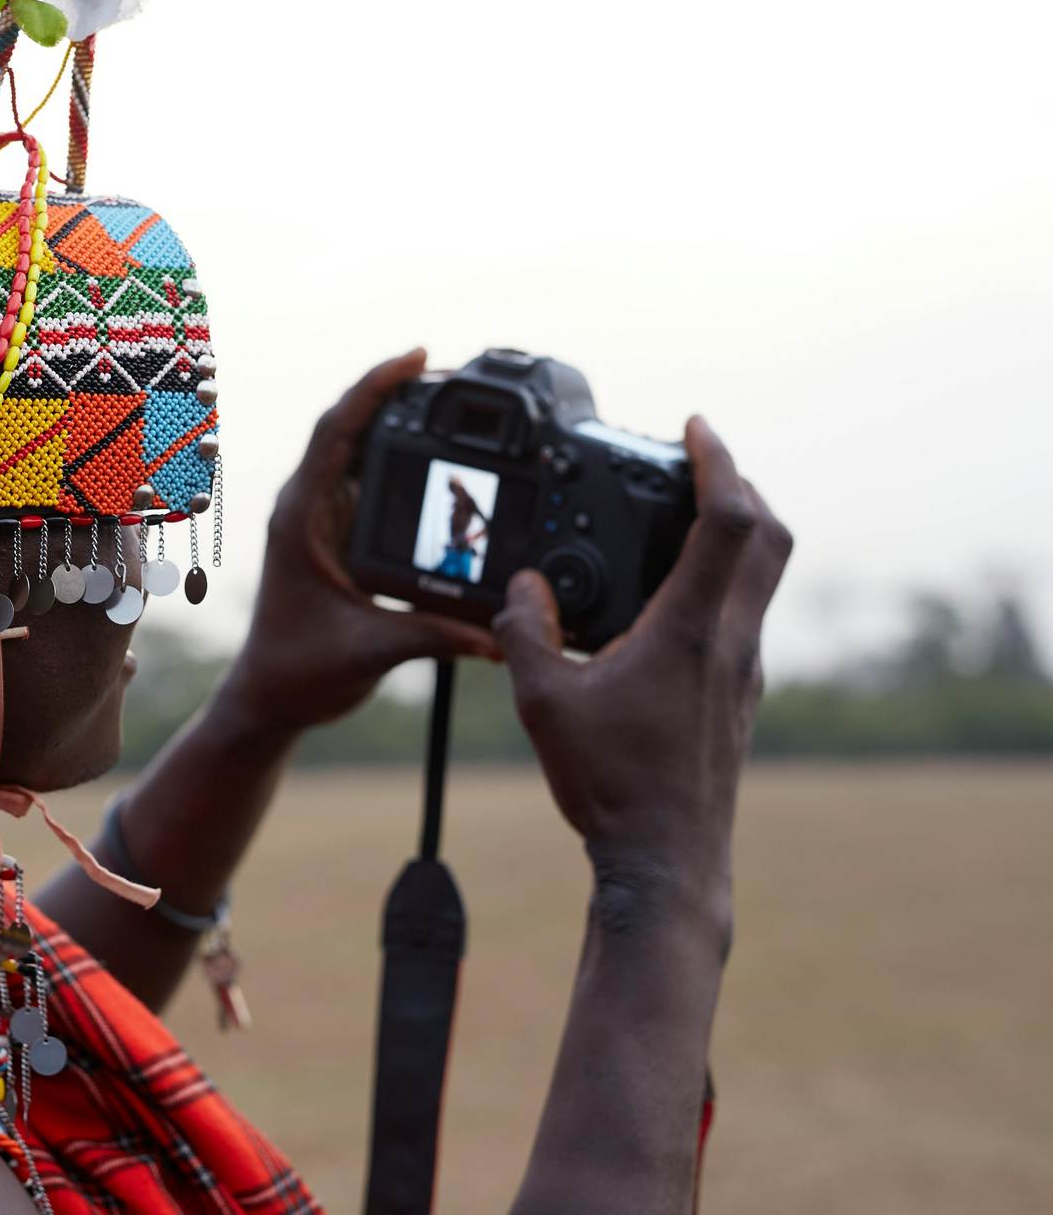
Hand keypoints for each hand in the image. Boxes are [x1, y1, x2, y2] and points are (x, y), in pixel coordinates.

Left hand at [223, 349, 500, 731]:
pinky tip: (432, 455)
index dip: (374, 387)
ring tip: (448, 401)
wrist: (270, 699)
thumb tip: (498, 633)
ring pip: (357, 452)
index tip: (417, 358)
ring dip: (396, 424)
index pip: (335, 430)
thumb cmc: (298, 673)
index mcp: (301, 518)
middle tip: (450, 374)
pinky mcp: (335, 536)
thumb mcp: (371, 650)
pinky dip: (398, 461)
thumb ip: (434, 635)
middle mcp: (306, 508)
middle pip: (349, 428)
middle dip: (396, 394)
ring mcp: (319, 519)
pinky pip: (366, 482)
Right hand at [494, 417, 792, 913]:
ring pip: (762, 578)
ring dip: (734, 535)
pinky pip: (742, 616)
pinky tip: (667, 600)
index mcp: (692, 630)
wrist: (667, 861)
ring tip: (678, 521)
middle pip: (771, 537)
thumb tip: (519, 590)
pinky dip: (718, 583)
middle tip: (697, 464)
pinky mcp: (737, 696)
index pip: (731, 520)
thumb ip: (525, 634)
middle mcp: (731, 642)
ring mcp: (743, 671)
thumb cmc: (612, 786)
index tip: (696, 428)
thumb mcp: (545, 704)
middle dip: (739, 486)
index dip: (718, 462)